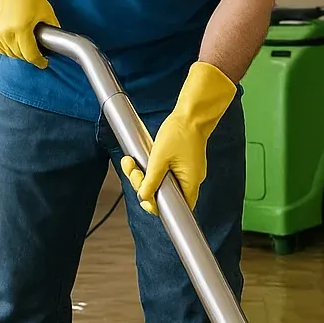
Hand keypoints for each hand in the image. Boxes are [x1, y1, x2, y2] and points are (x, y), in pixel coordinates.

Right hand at [0, 0, 58, 67]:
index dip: (39, 61)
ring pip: (9, 53)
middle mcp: (6, 34)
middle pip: (20, 56)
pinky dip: (7, 48)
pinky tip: (14, 41)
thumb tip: (56, 38)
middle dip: (30, 55)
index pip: (31, 55)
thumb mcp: (45, 11)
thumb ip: (52, 27)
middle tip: (37, 50)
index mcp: (21, 30)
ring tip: (25, 43)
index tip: (43, 62)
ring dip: (18, 52)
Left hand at [120, 62, 236, 215]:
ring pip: (162, 183)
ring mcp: (187, 172)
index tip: (144, 197)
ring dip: (145, 175)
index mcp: (191, 182)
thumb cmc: (179, 132)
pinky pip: (165, 174)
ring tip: (132, 163)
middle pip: (165, 195)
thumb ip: (151, 180)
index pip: (176, 208)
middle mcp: (191, 180)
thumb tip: (143, 197)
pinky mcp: (182, 165)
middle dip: (145, 185)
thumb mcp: (159, 158)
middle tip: (134, 171)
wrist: (191, 114)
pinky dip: (152, 169)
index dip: (157, 206)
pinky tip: (143, 161)